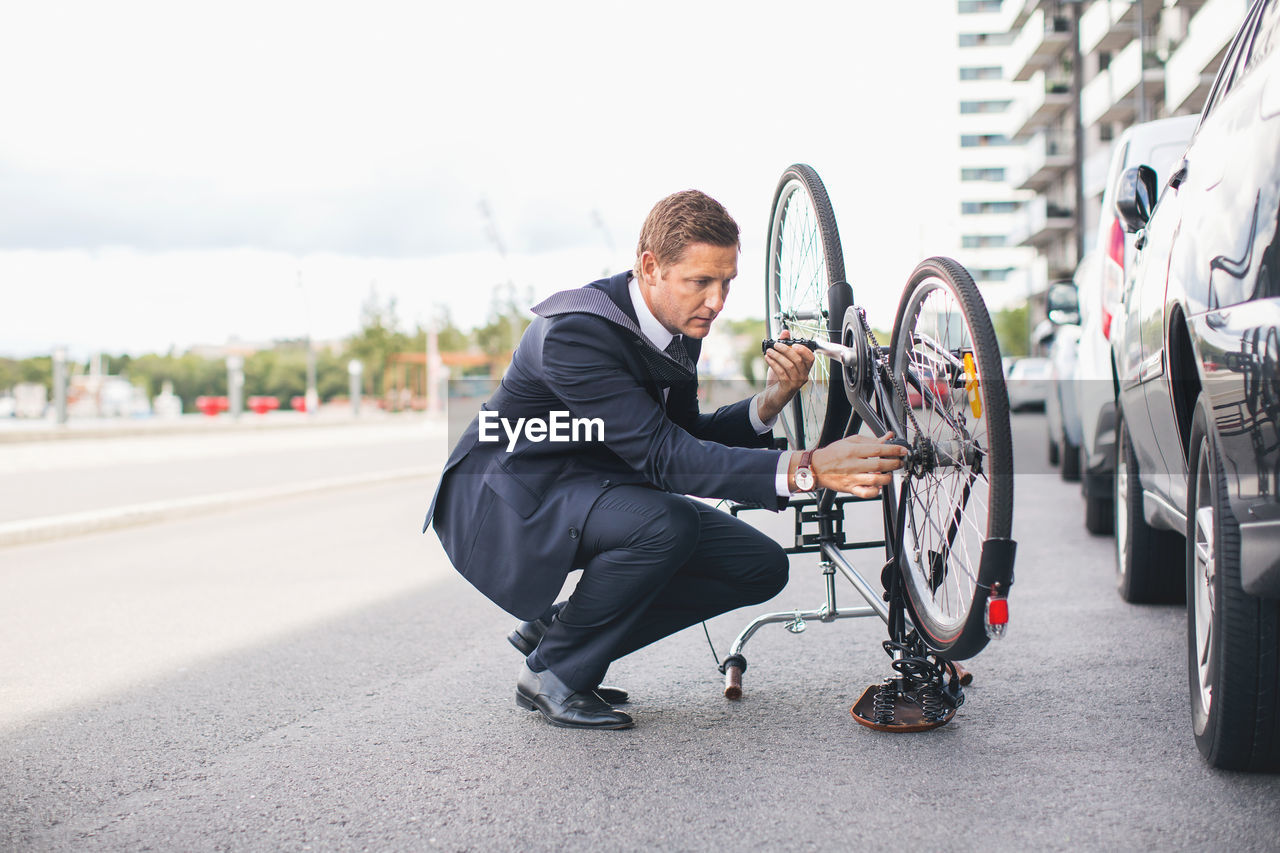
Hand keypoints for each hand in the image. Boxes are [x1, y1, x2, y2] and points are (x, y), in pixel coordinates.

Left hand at [756, 330, 815, 421]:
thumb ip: (785, 346)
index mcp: (805, 369)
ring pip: (789, 365)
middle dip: (786, 350)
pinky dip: (773, 363)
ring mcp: (796, 382)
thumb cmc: (779, 379)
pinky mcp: (788, 387)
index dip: (803, 349)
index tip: (794, 343)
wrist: (773, 397)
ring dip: (777, 356)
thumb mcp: (781, 361)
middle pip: (798, 359)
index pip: (811, 357)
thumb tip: (785, 332)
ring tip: (769, 351)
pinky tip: (767, 358)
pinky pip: (781, 372)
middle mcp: (803, 376)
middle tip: (776, 345)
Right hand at [791, 433, 907, 498]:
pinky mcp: (850, 489)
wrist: (816, 467)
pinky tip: (878, 486)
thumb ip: (870, 440)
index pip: (878, 449)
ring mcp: (852, 478)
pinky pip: (866, 493)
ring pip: (875, 480)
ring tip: (889, 474)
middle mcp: (853, 465)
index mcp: (853, 451)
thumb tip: (887, 437)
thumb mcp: (850, 441)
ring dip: (887, 477)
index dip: (893, 450)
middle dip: (894, 463)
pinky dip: (876, 491)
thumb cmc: (833, 454)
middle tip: (899, 462)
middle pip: (879, 465)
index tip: (902, 450)